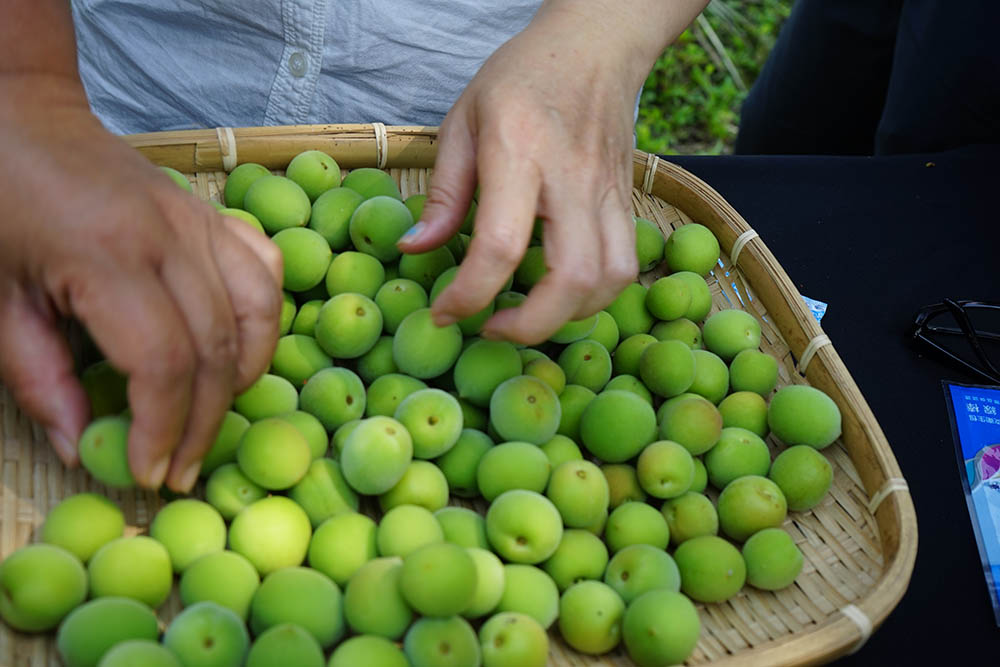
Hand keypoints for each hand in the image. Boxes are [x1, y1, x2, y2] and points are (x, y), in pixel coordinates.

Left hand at [0, 75, 282, 491]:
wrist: (19, 114)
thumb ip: (38, 379)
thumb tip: (83, 448)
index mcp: (106, 256)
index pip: (164, 360)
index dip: (163, 428)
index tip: (149, 472)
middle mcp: (169, 238)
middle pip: (216, 348)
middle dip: (203, 423)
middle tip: (180, 469)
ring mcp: (200, 220)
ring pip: (258, 311)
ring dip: (244, 376)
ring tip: (212, 416)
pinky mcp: (211, 214)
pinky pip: (264, 269)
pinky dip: (263, 319)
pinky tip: (237, 347)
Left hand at [399, 5, 639, 343]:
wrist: (595, 47)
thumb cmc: (521, 79)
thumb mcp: (463, 121)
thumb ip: (443, 191)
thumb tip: (415, 249)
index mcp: (519, 152)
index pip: (500, 244)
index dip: (469, 294)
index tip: (445, 312)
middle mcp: (571, 178)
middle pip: (572, 278)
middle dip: (530, 325)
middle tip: (491, 327)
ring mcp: (608, 193)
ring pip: (610, 280)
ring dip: (569, 316)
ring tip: (528, 313)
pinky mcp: (627, 201)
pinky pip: (625, 265)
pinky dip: (596, 295)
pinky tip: (563, 291)